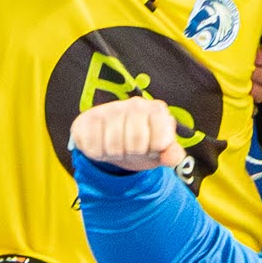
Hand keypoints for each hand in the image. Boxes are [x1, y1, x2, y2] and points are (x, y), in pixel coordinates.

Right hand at [70, 93, 184, 172]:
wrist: (115, 138)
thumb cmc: (143, 142)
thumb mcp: (161, 149)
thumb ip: (172, 153)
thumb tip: (174, 158)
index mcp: (157, 110)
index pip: (160, 141)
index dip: (154, 150)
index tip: (151, 146)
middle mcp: (134, 105)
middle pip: (135, 144)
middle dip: (133, 154)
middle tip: (131, 149)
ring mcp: (110, 109)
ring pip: (113, 147)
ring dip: (115, 154)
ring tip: (118, 147)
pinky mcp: (87, 118)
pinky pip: (92, 147)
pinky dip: (97, 153)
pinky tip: (102, 144)